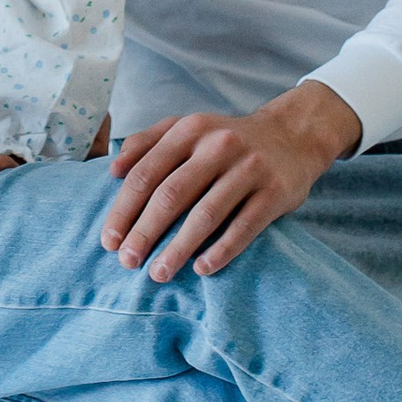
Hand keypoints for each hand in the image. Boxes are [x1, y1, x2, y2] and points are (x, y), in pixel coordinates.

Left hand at [99, 81, 362, 279]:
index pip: (147, 173)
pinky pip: (244, 227)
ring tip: (159, 273)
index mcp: (190, 130)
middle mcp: (218, 145)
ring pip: (206, 215)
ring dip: (178, 249)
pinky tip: (202, 269)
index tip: (109, 241)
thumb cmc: (228, 140)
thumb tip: (113, 170)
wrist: (293, 136)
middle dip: (145, 232)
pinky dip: (221, 251)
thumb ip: (148, 141)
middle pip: (172, 195)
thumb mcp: (189, 128)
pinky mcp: (274, 192)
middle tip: (127, 262)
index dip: (124, 209)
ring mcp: (249, 168)